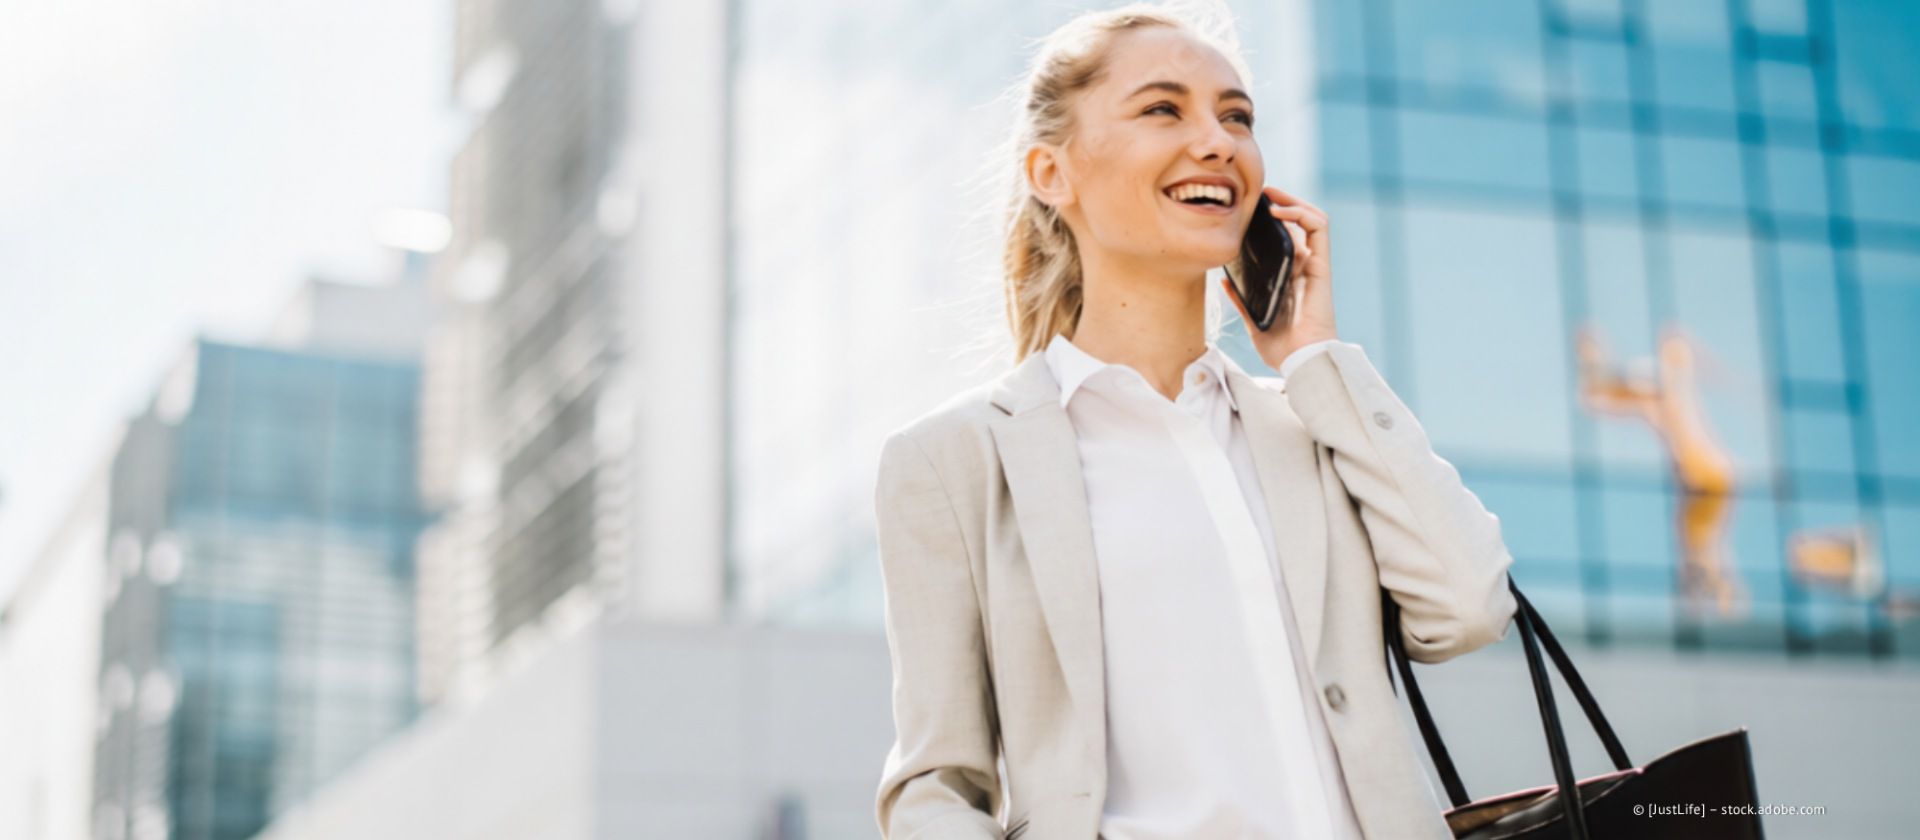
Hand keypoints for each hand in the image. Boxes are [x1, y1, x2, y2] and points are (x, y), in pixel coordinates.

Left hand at [1221, 185, 1338, 372]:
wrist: (1300, 362)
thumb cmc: (1281, 346)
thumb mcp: (1252, 318)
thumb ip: (1241, 299)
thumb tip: (1223, 280)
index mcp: (1289, 275)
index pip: (1287, 237)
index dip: (1273, 219)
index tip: (1250, 209)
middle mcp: (1304, 266)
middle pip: (1299, 222)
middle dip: (1282, 202)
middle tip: (1259, 194)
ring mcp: (1314, 264)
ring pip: (1312, 219)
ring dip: (1292, 201)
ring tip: (1270, 196)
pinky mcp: (1321, 266)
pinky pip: (1318, 228)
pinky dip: (1301, 212)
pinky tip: (1279, 211)